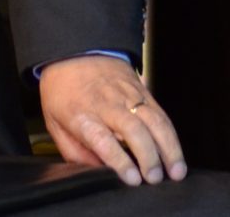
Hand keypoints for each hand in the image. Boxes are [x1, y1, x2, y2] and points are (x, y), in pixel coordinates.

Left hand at [37, 55, 185, 184]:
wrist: (73, 51)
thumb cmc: (62, 90)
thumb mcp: (54, 123)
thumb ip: (74, 152)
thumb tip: (97, 174)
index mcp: (81, 114)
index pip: (103, 139)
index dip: (120, 160)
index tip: (133, 179)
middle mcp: (107, 104)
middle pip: (133, 129)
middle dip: (149, 157)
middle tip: (154, 178)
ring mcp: (127, 95)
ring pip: (154, 121)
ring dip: (168, 148)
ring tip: (176, 172)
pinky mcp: (142, 90)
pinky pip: (161, 114)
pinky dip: (171, 136)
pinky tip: (175, 155)